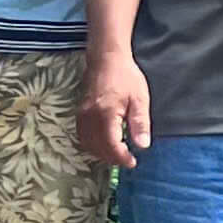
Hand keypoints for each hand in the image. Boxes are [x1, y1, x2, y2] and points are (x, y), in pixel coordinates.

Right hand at [78, 54, 150, 169]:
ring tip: (117, 154)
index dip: (121, 157)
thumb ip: (140, 123)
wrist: (106, 59)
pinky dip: (92, 145)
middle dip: (112, 158)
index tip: (132, 162)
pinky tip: (104, 144)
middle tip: (126, 160)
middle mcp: (90, 117)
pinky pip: (82, 136)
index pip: (111, 145)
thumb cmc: (126, 77)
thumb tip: (143, 145)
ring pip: (87, 144)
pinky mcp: (79, 113)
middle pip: (97, 147)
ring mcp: (82, 115)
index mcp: (106, 114)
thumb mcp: (140, 99)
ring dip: (101, 153)